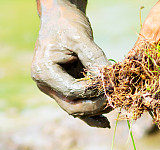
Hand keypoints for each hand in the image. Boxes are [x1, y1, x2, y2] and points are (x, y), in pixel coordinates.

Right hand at [32, 0, 110, 127]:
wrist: (58, 16)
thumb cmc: (66, 23)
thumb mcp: (81, 37)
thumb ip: (93, 58)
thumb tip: (107, 79)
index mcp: (43, 71)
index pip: (71, 91)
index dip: (93, 91)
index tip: (112, 85)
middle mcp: (44, 84)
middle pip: (71, 106)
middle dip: (94, 106)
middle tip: (116, 100)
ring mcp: (52, 88)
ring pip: (74, 109)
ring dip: (94, 111)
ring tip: (114, 106)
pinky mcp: (62, 88)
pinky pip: (76, 105)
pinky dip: (89, 113)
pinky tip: (104, 121)